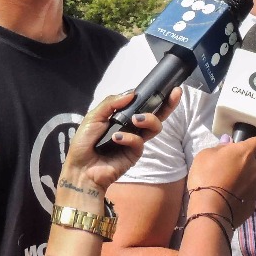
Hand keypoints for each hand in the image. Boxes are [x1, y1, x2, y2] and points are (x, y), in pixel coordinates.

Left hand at [63, 88, 182, 192]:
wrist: (80, 168)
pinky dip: (129, 138)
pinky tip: (116, 139)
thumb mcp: (93, 117)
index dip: (154, 96)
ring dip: (149, 119)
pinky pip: (139, 142)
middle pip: (156, 115)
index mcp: (122, 117)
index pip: (142, 105)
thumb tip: (132, 93)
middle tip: (174, 94)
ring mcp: (135, 141)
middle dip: (168, 104)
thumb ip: (111, 103)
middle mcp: (132, 127)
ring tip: (135, 119)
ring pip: (155, 127)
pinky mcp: (135, 154)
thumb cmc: (84, 142)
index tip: (167, 87)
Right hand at [187, 136, 255, 228]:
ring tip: (232, 184)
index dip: (253, 143)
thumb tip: (229, 142)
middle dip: (254, 162)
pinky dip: (243, 194)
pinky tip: (231, 198)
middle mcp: (255, 169)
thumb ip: (220, 147)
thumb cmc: (206, 177)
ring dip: (248, 178)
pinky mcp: (253, 204)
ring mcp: (255, 188)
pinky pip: (250, 195)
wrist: (209, 209)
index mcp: (245, 153)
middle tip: (239, 165)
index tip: (245, 146)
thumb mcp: (205, 155)